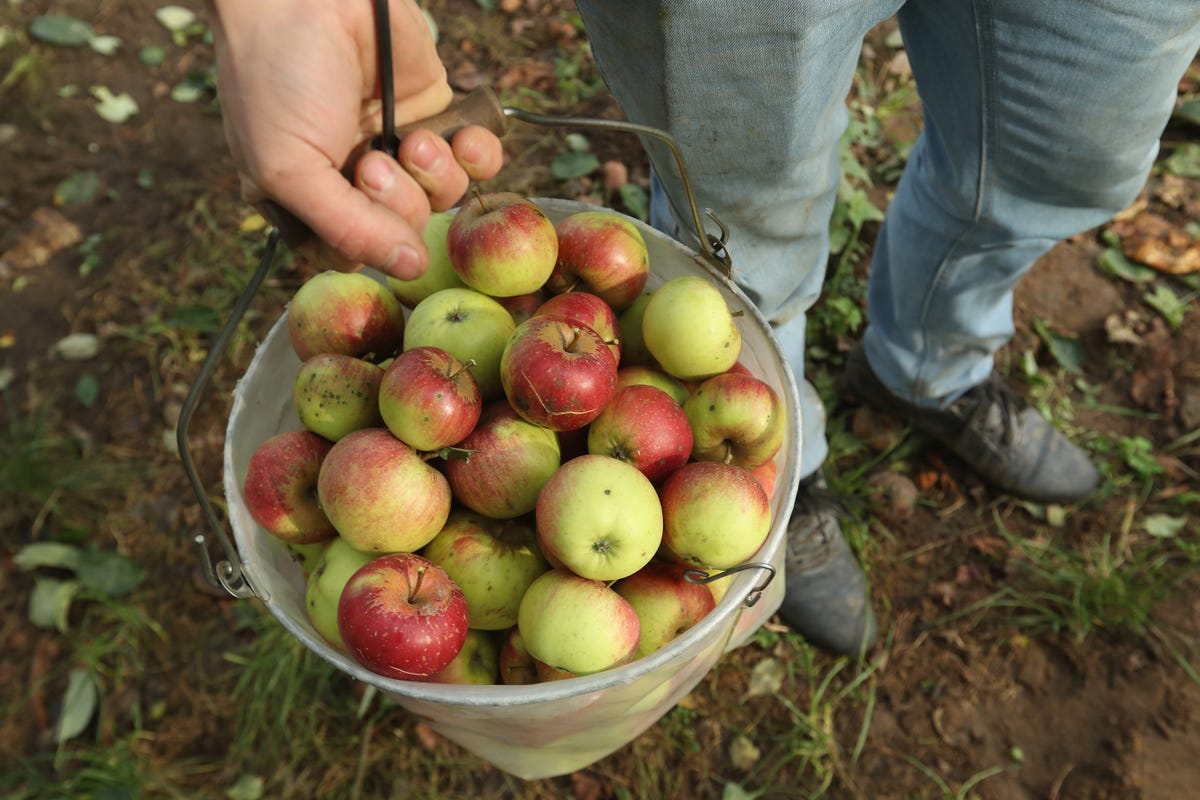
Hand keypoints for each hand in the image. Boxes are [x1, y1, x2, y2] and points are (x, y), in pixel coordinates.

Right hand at [206, 0, 503, 277]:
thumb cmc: (275, 78)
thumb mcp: (290, 169)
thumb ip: (348, 229)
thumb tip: (408, 269)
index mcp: (309, 200)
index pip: (355, 257)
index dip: (366, 246)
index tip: (352, 206)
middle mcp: (355, 181)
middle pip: (404, 234)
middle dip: (396, 203)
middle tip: (371, 161)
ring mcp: (398, 148)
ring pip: (442, 201)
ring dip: (433, 176)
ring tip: (408, 139)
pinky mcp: (436, 114)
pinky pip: (476, 160)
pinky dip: (478, 156)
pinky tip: (462, 139)